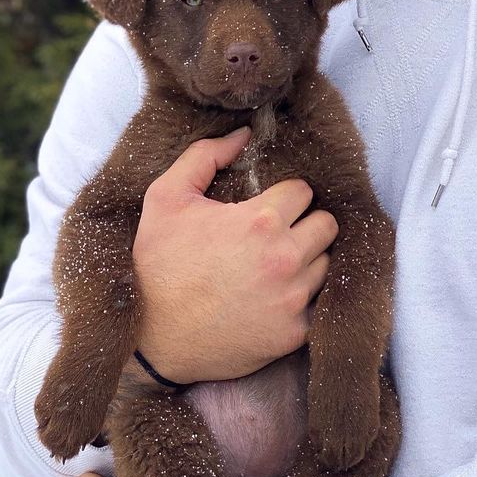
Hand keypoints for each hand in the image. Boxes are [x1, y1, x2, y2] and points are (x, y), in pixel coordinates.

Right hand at [133, 127, 336, 382]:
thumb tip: (243, 135)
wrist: (149, 341)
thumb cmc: (156, 266)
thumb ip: (205, 156)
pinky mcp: (294, 333)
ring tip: (275, 266)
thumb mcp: (165, 199)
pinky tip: (275, 297)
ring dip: (307, 260)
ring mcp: (293, 299)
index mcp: (261, 221)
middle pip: (326, 225)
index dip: (284, 196)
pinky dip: (302, 298)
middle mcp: (285, 259)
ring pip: (326, 263)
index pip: (304, 191)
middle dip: (305, 223)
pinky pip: (318, 304)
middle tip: (277, 234)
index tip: (266, 208)